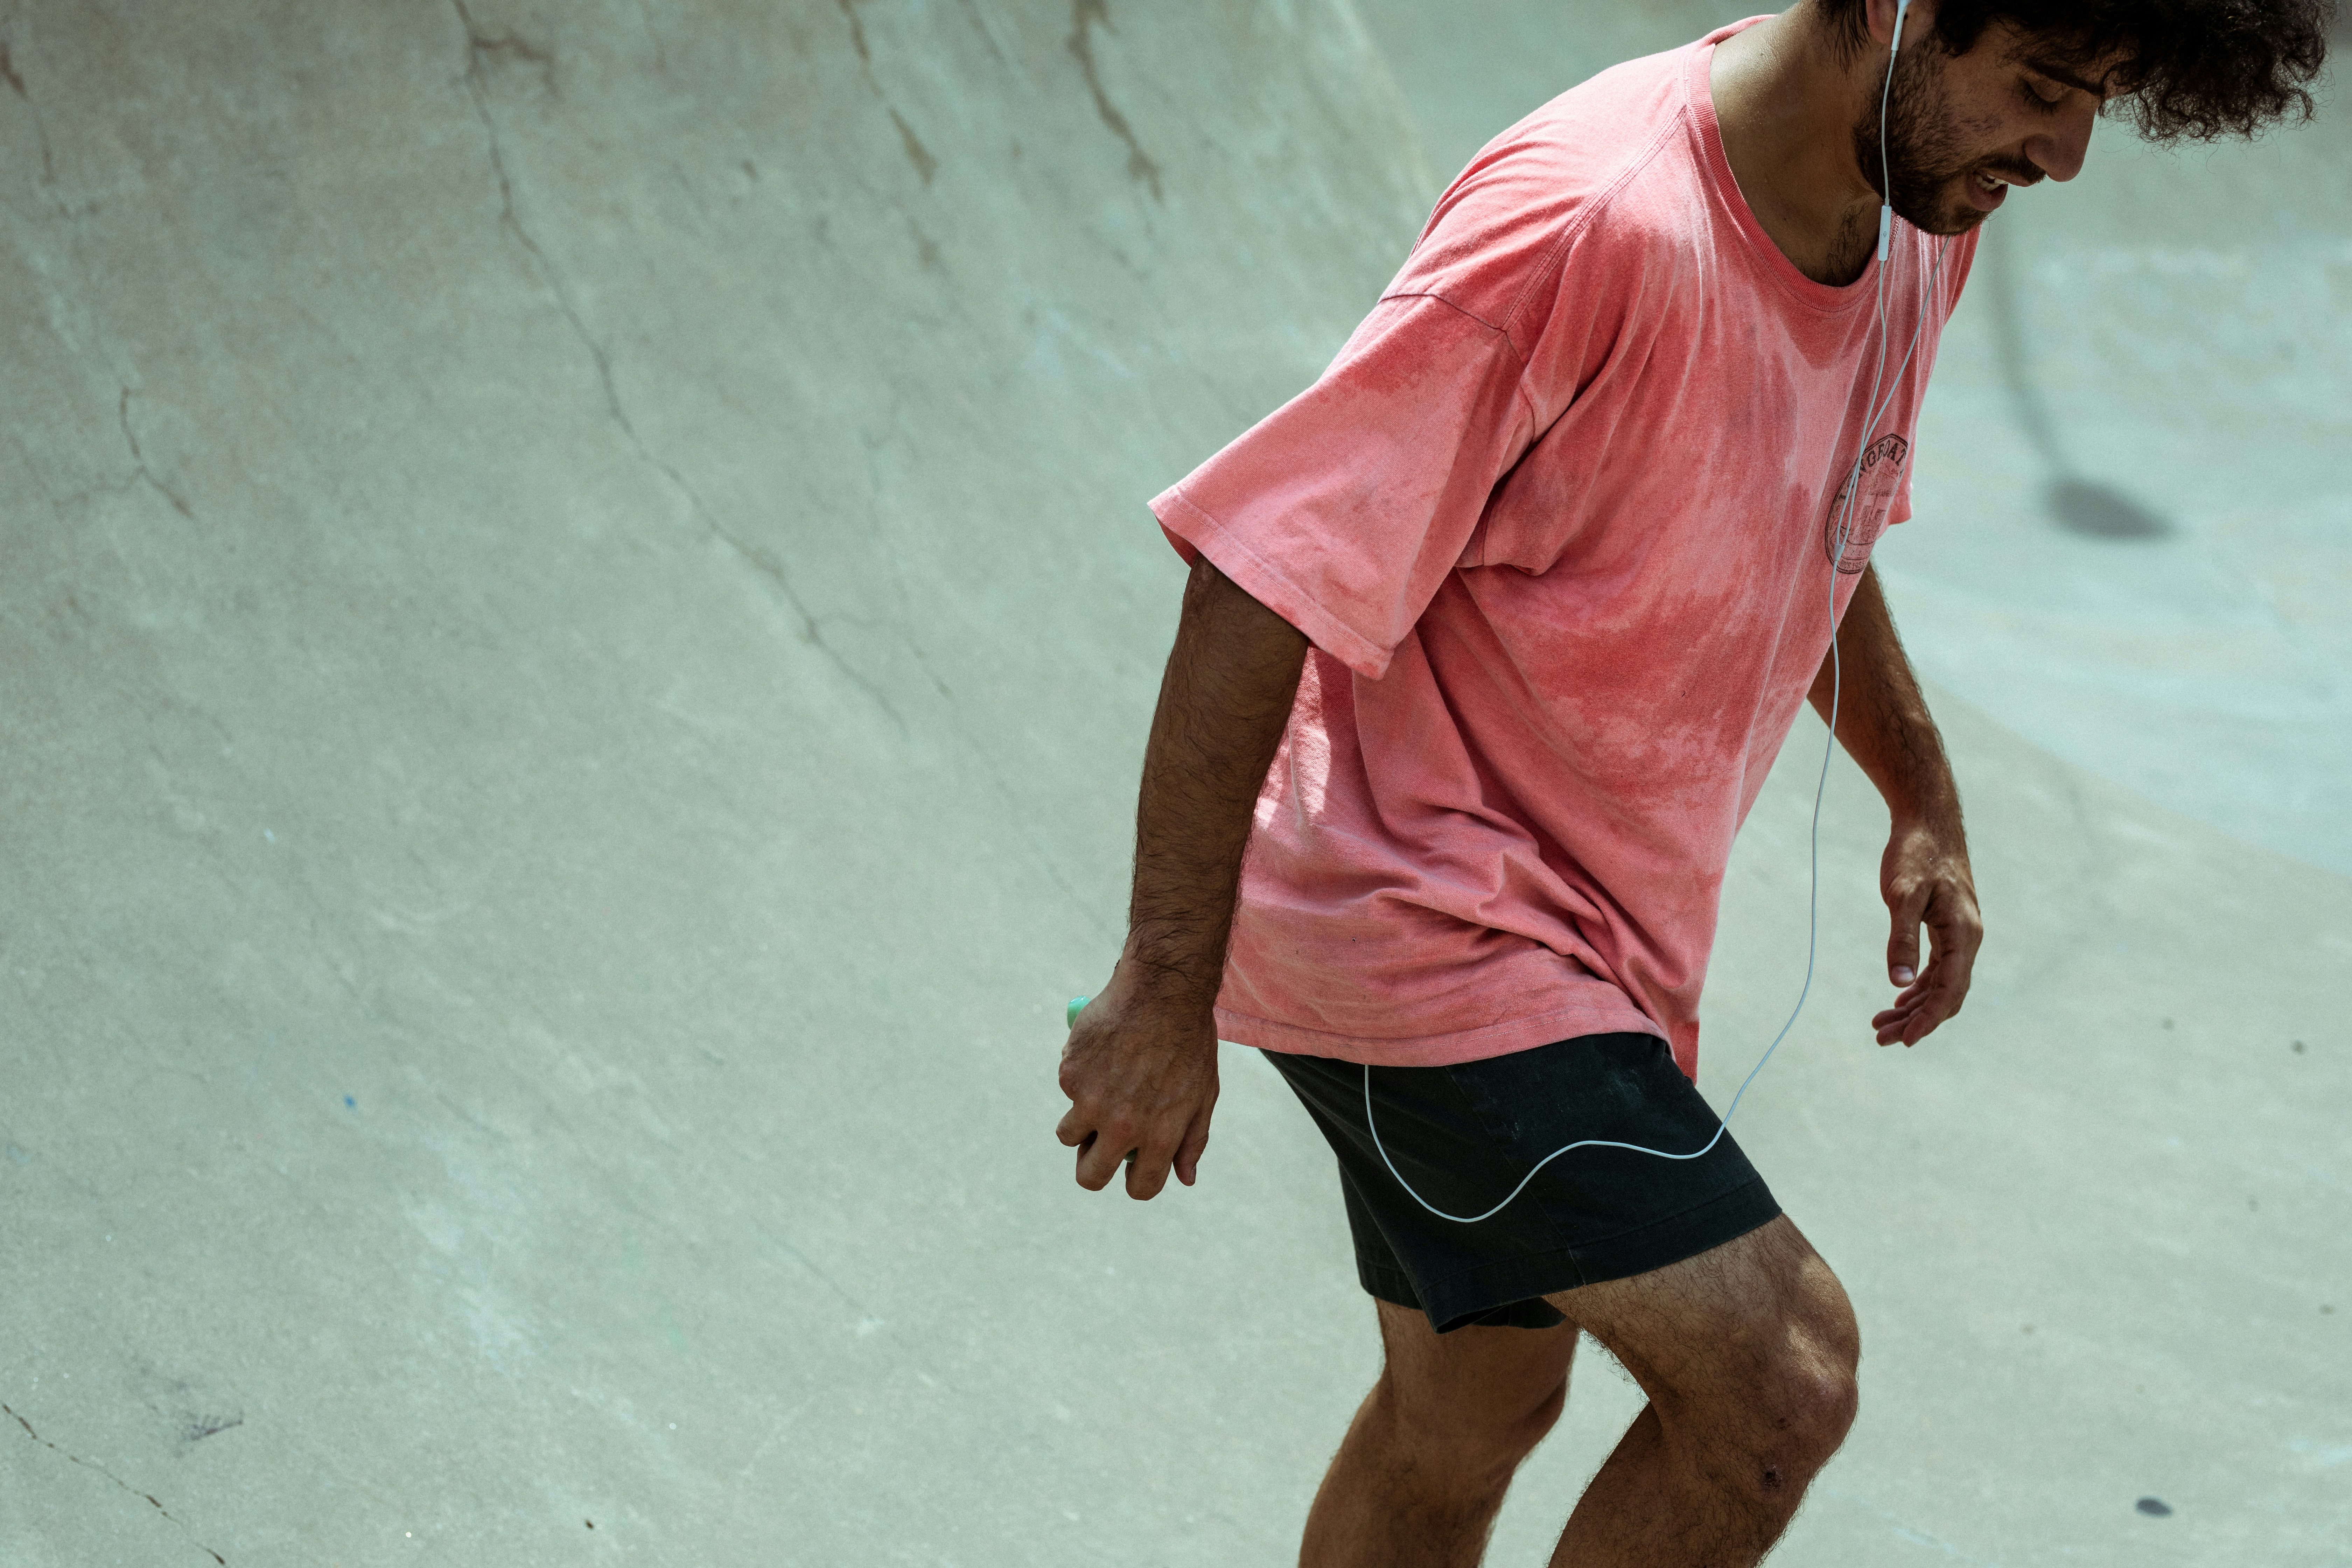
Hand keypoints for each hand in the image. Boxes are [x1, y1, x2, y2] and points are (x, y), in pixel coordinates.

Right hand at [1055, 967, 1220, 1198]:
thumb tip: (1186, 1179)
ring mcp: (1092, 1101)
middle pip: (1090, 1176)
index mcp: (1160, 1135)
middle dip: (1092, 1169)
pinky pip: (1067, 1090)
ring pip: (1068, 1135)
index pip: (1141, 1187)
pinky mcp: (1071, 1075)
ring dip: (1080, 1121)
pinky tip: (1102, 1053)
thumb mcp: (1203, 1094)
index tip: (1133, 1170)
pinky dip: (1079, 1077)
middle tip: (1097, 1149)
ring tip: (1101, 1090)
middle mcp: (1123, 1125)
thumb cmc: (1188, 1041)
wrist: (1162, 989)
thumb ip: (1192, 1141)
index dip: (1136, 1182)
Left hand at [1872, 815, 1980, 1045]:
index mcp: (1963, 934)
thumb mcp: (1902, 895)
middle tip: (1881, 1037)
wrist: (1928, 823)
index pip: (1950, 990)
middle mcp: (1967, 939)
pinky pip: (1938, 969)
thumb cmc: (1916, 854)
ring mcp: (1960, 934)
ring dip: (1914, 1006)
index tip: (1904, 1040)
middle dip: (1917, 1019)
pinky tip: (1898, 997)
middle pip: (1947, 994)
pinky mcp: (1948, 928)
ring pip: (1941, 984)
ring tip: (1881, 1024)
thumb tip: (1897, 982)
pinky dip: (1918, 986)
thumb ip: (1902, 938)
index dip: (1928, 1018)